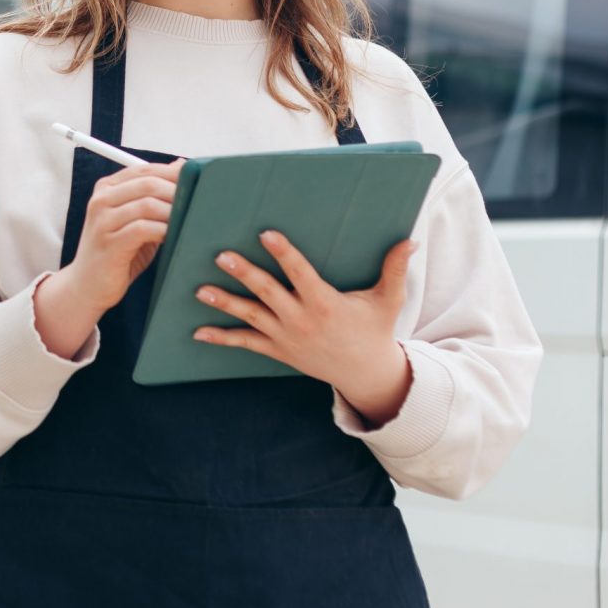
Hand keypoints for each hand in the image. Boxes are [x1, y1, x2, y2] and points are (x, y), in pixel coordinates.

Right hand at [63, 159, 182, 313]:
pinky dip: (164, 231)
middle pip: (148, 183)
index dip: (173, 174)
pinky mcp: (110, 243)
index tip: (196, 182)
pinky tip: (173, 238)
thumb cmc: (117, 252)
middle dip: (177, 192)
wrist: (87, 286)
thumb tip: (180, 166)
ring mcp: (102, 221)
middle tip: (198, 204)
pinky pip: (144, 229)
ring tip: (189, 222)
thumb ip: (153, 196)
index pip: (145, 169)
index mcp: (106, 188)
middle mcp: (101, 200)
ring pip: (148, 205)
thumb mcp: (135, 220)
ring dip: (173, 213)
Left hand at [193, 230, 415, 425]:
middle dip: (245, 274)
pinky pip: (245, 344)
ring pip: (251, 317)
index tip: (266, 234)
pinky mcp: (277, 350)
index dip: (284, 253)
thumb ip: (394, 270)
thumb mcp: (388, 301)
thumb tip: (409, 240)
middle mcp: (302, 320)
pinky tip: (197, 332)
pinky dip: (221, 338)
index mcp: (325, 304)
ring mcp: (286, 337)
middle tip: (221, 256)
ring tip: (200, 291)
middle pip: (268, 293)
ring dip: (225, 304)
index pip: (301, 274)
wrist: (365, 374)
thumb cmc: (375, 330)